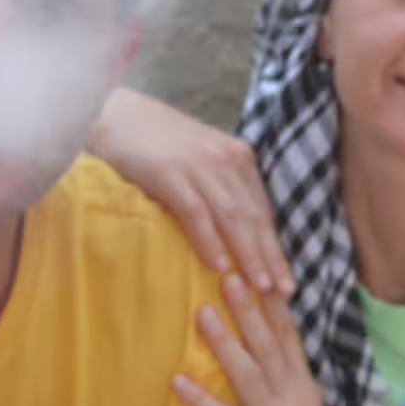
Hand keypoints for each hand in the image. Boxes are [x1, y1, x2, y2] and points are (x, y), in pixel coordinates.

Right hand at [92, 87, 293, 294]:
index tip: (285, 279)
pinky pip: (195, 212)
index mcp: (238, 157)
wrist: (119, 114)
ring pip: (232, 217)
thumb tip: (239, 233)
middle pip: (254, 216)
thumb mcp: (202, 159)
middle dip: (270, 257)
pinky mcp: (169, 173)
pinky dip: (209, 240)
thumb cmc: (159, 143)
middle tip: (284, 291)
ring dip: (248, 255)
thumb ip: (222, 186)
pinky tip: (219, 265)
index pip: (263, 210)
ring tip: (259, 286)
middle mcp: (225, 159)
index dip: (275, 248)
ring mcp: (198, 165)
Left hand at [172, 275, 359, 405]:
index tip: (259, 269)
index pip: (287, 337)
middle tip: (228, 273)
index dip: (272, 303)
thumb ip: (290, 388)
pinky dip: (200, 400)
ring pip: (246, 373)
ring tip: (201, 312)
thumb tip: (271, 359)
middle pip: (267, 345)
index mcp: (303, 389)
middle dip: (247, 309)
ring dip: (223, 342)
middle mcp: (290, 399)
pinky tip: (177, 381)